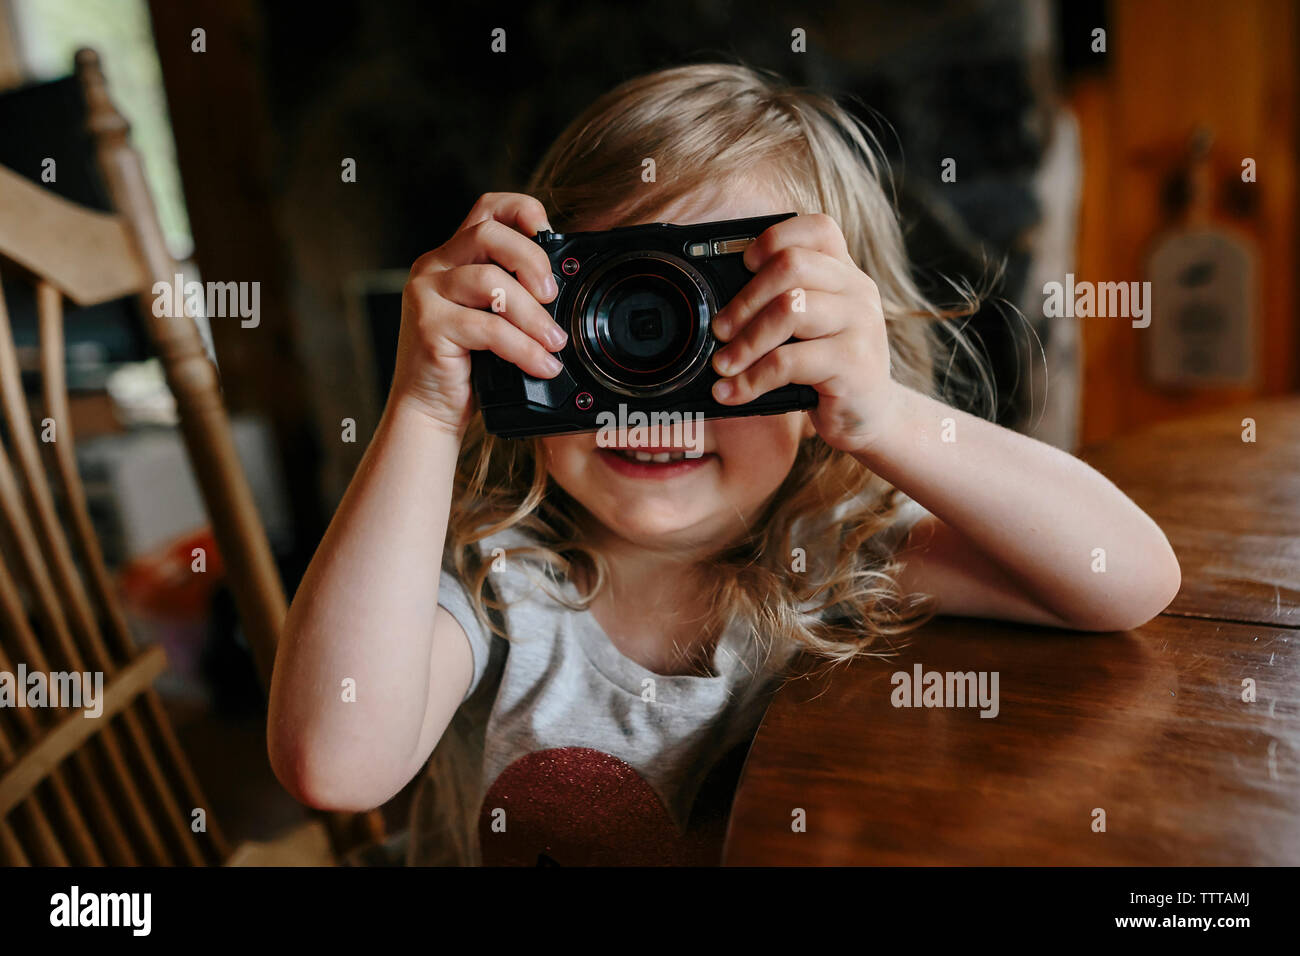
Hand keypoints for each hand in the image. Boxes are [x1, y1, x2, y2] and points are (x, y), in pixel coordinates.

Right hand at [389, 192, 568, 436]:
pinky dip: (523, 348)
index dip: (521, 209)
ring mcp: (426, 294)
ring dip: (532, 314)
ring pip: (489, 282)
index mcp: (452, 257)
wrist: (428, 409)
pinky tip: (542, 365)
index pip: (486, 208)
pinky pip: (487, 328)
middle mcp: (434, 267)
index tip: (549, 234)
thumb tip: (563, 290)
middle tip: (552, 295)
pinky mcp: (429, 326)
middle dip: (531, 259)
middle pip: (488, 234)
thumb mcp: (492, 319)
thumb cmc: (465, 365)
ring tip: (555, 342)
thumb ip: (513, 294)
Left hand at [708, 213, 898, 453]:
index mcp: (844, 274)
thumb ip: (781, 305)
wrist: (870, 416)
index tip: (744, 265)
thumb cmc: (828, 370)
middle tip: (720, 330)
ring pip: (789, 309)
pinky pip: (789, 361)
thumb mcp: (809, 329)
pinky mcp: (854, 363)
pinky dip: (752, 379)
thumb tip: (717, 310)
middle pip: (792, 266)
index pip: (817, 228)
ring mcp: (861, 324)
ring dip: (745, 341)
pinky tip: (733, 393)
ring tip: (722, 365)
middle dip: (744, 300)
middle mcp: (857, 290)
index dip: (774, 239)